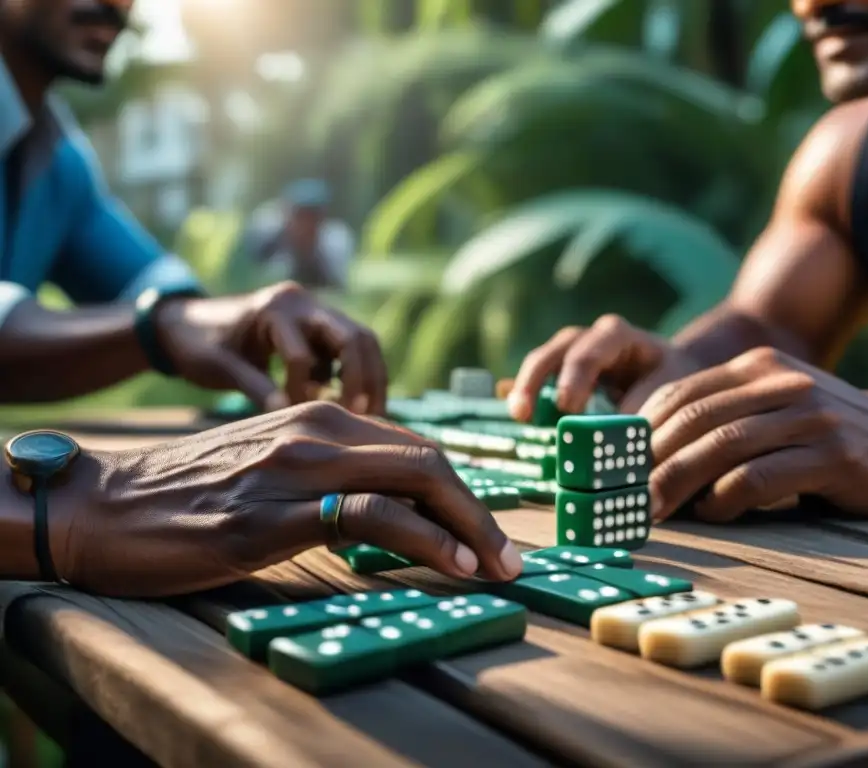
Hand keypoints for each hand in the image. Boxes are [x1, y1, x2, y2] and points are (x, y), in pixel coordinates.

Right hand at [47, 402, 522, 597]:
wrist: (106, 504)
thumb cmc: (191, 492)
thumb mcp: (271, 465)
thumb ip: (329, 473)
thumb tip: (390, 510)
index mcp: (320, 417)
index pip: (415, 447)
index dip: (461, 491)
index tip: (485, 532)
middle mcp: (317, 430)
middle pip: (429, 458)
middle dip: (479, 509)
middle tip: (510, 556)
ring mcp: (297, 468)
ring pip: (414, 477)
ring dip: (469, 526)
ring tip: (497, 566)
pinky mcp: (274, 514)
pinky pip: (372, 515)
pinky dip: (425, 538)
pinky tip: (452, 565)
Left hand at [155, 281, 387, 414]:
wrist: (186, 323)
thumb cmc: (197, 344)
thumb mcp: (220, 368)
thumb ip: (256, 388)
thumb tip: (293, 415)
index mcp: (276, 308)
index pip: (303, 356)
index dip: (301, 392)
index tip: (293, 415)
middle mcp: (304, 302)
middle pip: (354, 338)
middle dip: (363, 381)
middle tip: (364, 419)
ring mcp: (316, 311)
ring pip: (362, 341)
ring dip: (371, 377)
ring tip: (370, 414)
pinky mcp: (320, 326)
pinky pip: (352, 348)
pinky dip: (358, 374)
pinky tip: (354, 402)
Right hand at [508, 315, 686, 420]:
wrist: (672, 370)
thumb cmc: (671, 377)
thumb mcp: (667, 389)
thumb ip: (643, 408)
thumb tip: (619, 441)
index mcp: (617, 336)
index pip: (590, 350)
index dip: (575, 376)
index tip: (566, 406)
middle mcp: (589, 339)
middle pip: (555, 351)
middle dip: (536, 379)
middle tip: (525, 412)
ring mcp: (570, 354)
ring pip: (541, 361)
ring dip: (526, 389)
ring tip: (519, 416)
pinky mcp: (560, 373)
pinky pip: (537, 378)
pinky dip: (524, 392)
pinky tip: (510, 407)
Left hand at [641, 347, 867, 522]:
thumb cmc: (823, 436)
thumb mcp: (772, 410)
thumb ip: (724, 423)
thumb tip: (652, 466)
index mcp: (756, 368)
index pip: (682, 394)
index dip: (642, 431)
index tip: (616, 466)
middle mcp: (779, 383)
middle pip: (696, 419)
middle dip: (652, 460)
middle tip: (623, 496)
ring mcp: (809, 417)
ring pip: (723, 445)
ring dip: (679, 480)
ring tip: (653, 511)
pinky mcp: (833, 455)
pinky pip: (763, 475)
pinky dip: (728, 496)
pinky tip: (713, 512)